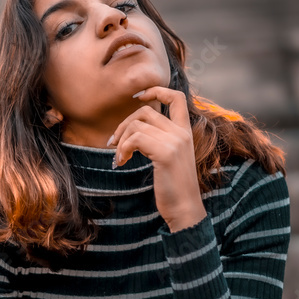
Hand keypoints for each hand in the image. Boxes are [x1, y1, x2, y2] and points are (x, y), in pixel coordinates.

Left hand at [107, 86, 206, 232]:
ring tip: (119, 158)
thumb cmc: (173, 188)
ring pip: (137, 125)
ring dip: (121, 141)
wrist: (184, 209)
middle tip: (113, 143)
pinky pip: (135, 139)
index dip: (156, 90)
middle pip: (145, 111)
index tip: (138, 98)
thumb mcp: (169, 158)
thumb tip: (132, 129)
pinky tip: (121, 162)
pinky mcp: (166, 153)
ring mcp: (175, 141)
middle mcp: (182, 133)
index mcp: (185, 132)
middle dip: (124, 124)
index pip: (176, 97)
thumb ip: (159, 141)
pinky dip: (122, 149)